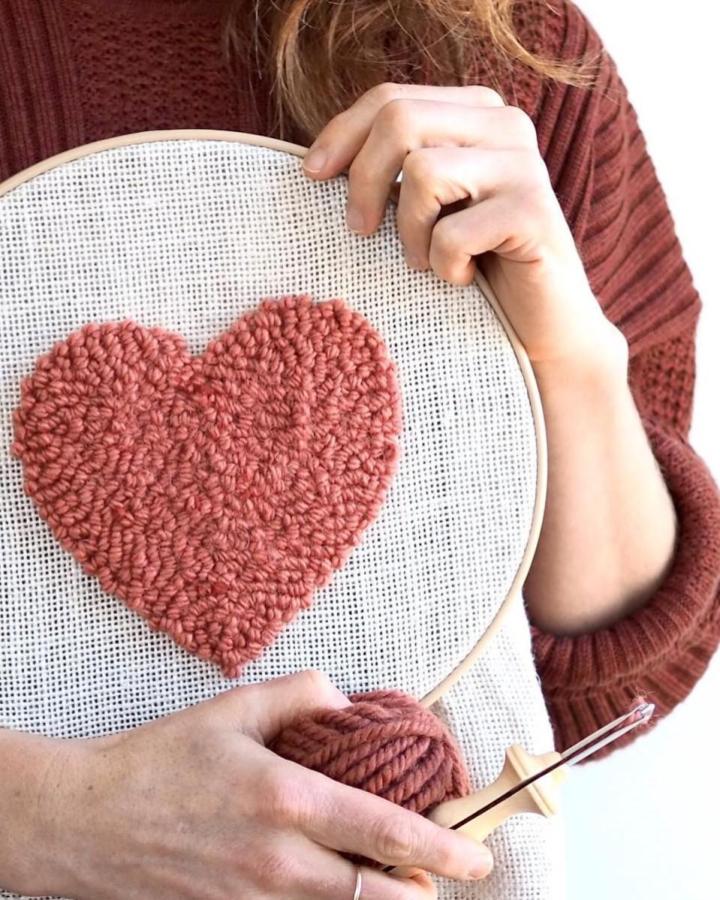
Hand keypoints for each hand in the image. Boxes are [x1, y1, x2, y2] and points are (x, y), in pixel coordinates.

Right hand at [12, 670, 492, 898]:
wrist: (88, 821)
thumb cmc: (163, 758)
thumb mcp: (235, 708)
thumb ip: (303, 694)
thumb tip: (349, 703)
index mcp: (287, 801)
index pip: (384, 832)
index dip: (440, 849)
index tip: (477, 857)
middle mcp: (280, 862)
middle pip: (376, 897)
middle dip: (419, 890)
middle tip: (441, 872)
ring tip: (396, 876)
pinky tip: (332, 879)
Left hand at [301, 81, 626, 371]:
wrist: (542, 327)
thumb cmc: (474, 265)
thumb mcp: (428, 206)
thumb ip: (394, 168)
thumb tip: (318, 161)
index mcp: (478, 112)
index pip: (391, 98)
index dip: (341, 134)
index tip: (313, 177)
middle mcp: (506, 126)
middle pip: (400, 120)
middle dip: (364, 180)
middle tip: (361, 230)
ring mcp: (524, 167)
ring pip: (422, 173)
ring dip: (409, 232)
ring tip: (427, 261)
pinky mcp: (533, 214)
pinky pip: (451, 233)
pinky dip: (444, 267)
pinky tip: (464, 278)